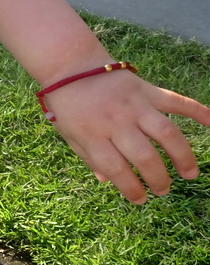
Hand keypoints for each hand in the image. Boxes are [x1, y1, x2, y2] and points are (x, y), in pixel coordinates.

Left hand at [46, 70, 209, 203]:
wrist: (70, 64)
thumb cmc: (67, 104)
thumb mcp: (69, 134)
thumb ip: (89, 157)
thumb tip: (107, 180)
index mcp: (93, 135)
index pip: (117, 169)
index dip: (131, 188)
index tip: (140, 199)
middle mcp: (116, 121)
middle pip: (145, 155)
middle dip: (158, 178)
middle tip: (163, 190)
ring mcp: (134, 105)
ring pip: (166, 132)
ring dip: (182, 155)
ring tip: (190, 174)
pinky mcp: (147, 90)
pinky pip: (176, 101)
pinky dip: (198, 110)